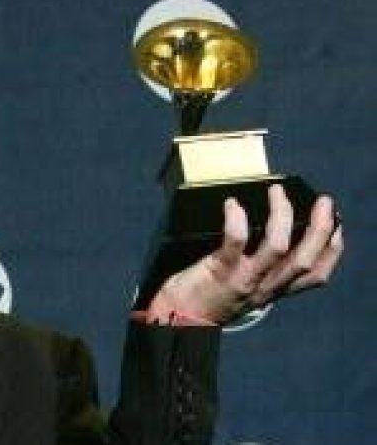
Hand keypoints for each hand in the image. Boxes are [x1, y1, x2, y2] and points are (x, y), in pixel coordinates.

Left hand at [150, 184, 343, 323]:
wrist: (177, 322)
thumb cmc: (207, 298)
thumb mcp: (244, 288)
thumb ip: (259, 269)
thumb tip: (268, 234)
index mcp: (274, 290)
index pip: (315, 275)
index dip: (332, 251)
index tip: (337, 226)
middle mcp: (265, 288)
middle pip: (305, 260)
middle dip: (320, 229)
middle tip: (324, 202)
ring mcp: (244, 280)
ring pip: (278, 248)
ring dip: (282, 216)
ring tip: (277, 193)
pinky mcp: (220, 272)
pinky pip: (235, 242)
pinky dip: (237, 220)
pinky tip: (232, 205)